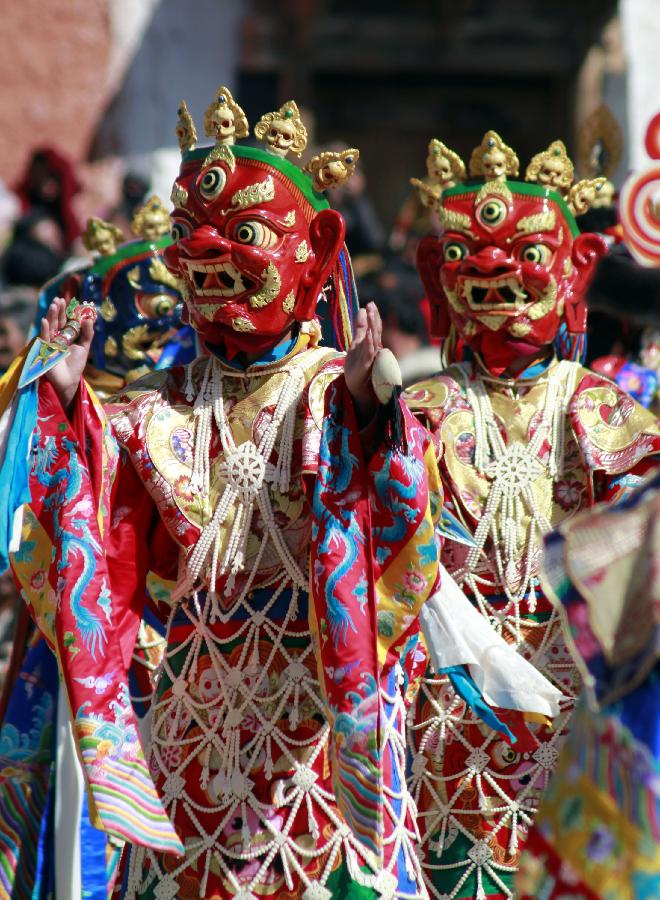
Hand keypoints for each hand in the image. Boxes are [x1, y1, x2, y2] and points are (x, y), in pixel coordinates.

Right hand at [40, 297, 93, 408]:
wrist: (69, 380)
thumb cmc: (76, 364)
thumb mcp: (85, 347)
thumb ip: (88, 333)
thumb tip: (89, 319)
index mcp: (66, 335)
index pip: (66, 320)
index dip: (66, 311)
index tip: (67, 300)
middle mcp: (57, 337)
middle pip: (57, 321)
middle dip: (58, 311)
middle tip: (59, 300)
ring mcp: (50, 342)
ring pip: (51, 327)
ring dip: (52, 316)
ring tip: (54, 305)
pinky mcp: (45, 350)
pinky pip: (44, 338)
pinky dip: (45, 329)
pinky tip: (45, 321)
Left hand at [344, 301, 381, 421]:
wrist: (356, 386)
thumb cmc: (357, 364)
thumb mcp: (356, 343)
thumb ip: (361, 328)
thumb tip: (363, 310)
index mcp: (372, 343)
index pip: (374, 327)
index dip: (373, 316)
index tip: (370, 304)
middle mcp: (374, 349)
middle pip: (376, 331)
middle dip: (374, 318)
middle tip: (372, 304)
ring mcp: (371, 357)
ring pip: (374, 340)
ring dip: (372, 326)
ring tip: (370, 314)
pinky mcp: (366, 365)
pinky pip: (369, 353)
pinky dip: (370, 343)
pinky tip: (370, 334)